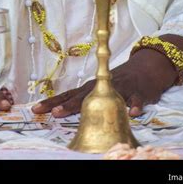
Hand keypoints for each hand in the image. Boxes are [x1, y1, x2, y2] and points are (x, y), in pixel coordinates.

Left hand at [31, 48, 176, 117]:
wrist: (146, 69)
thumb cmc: (119, 82)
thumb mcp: (100, 90)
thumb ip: (84, 101)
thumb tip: (61, 110)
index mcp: (91, 88)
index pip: (69, 95)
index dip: (53, 102)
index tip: (36, 109)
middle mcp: (102, 87)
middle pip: (82, 97)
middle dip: (67, 105)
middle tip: (53, 112)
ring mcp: (120, 88)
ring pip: (108, 96)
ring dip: (97, 103)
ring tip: (86, 114)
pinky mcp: (138, 92)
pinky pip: (136, 100)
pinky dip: (135, 106)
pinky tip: (133, 113)